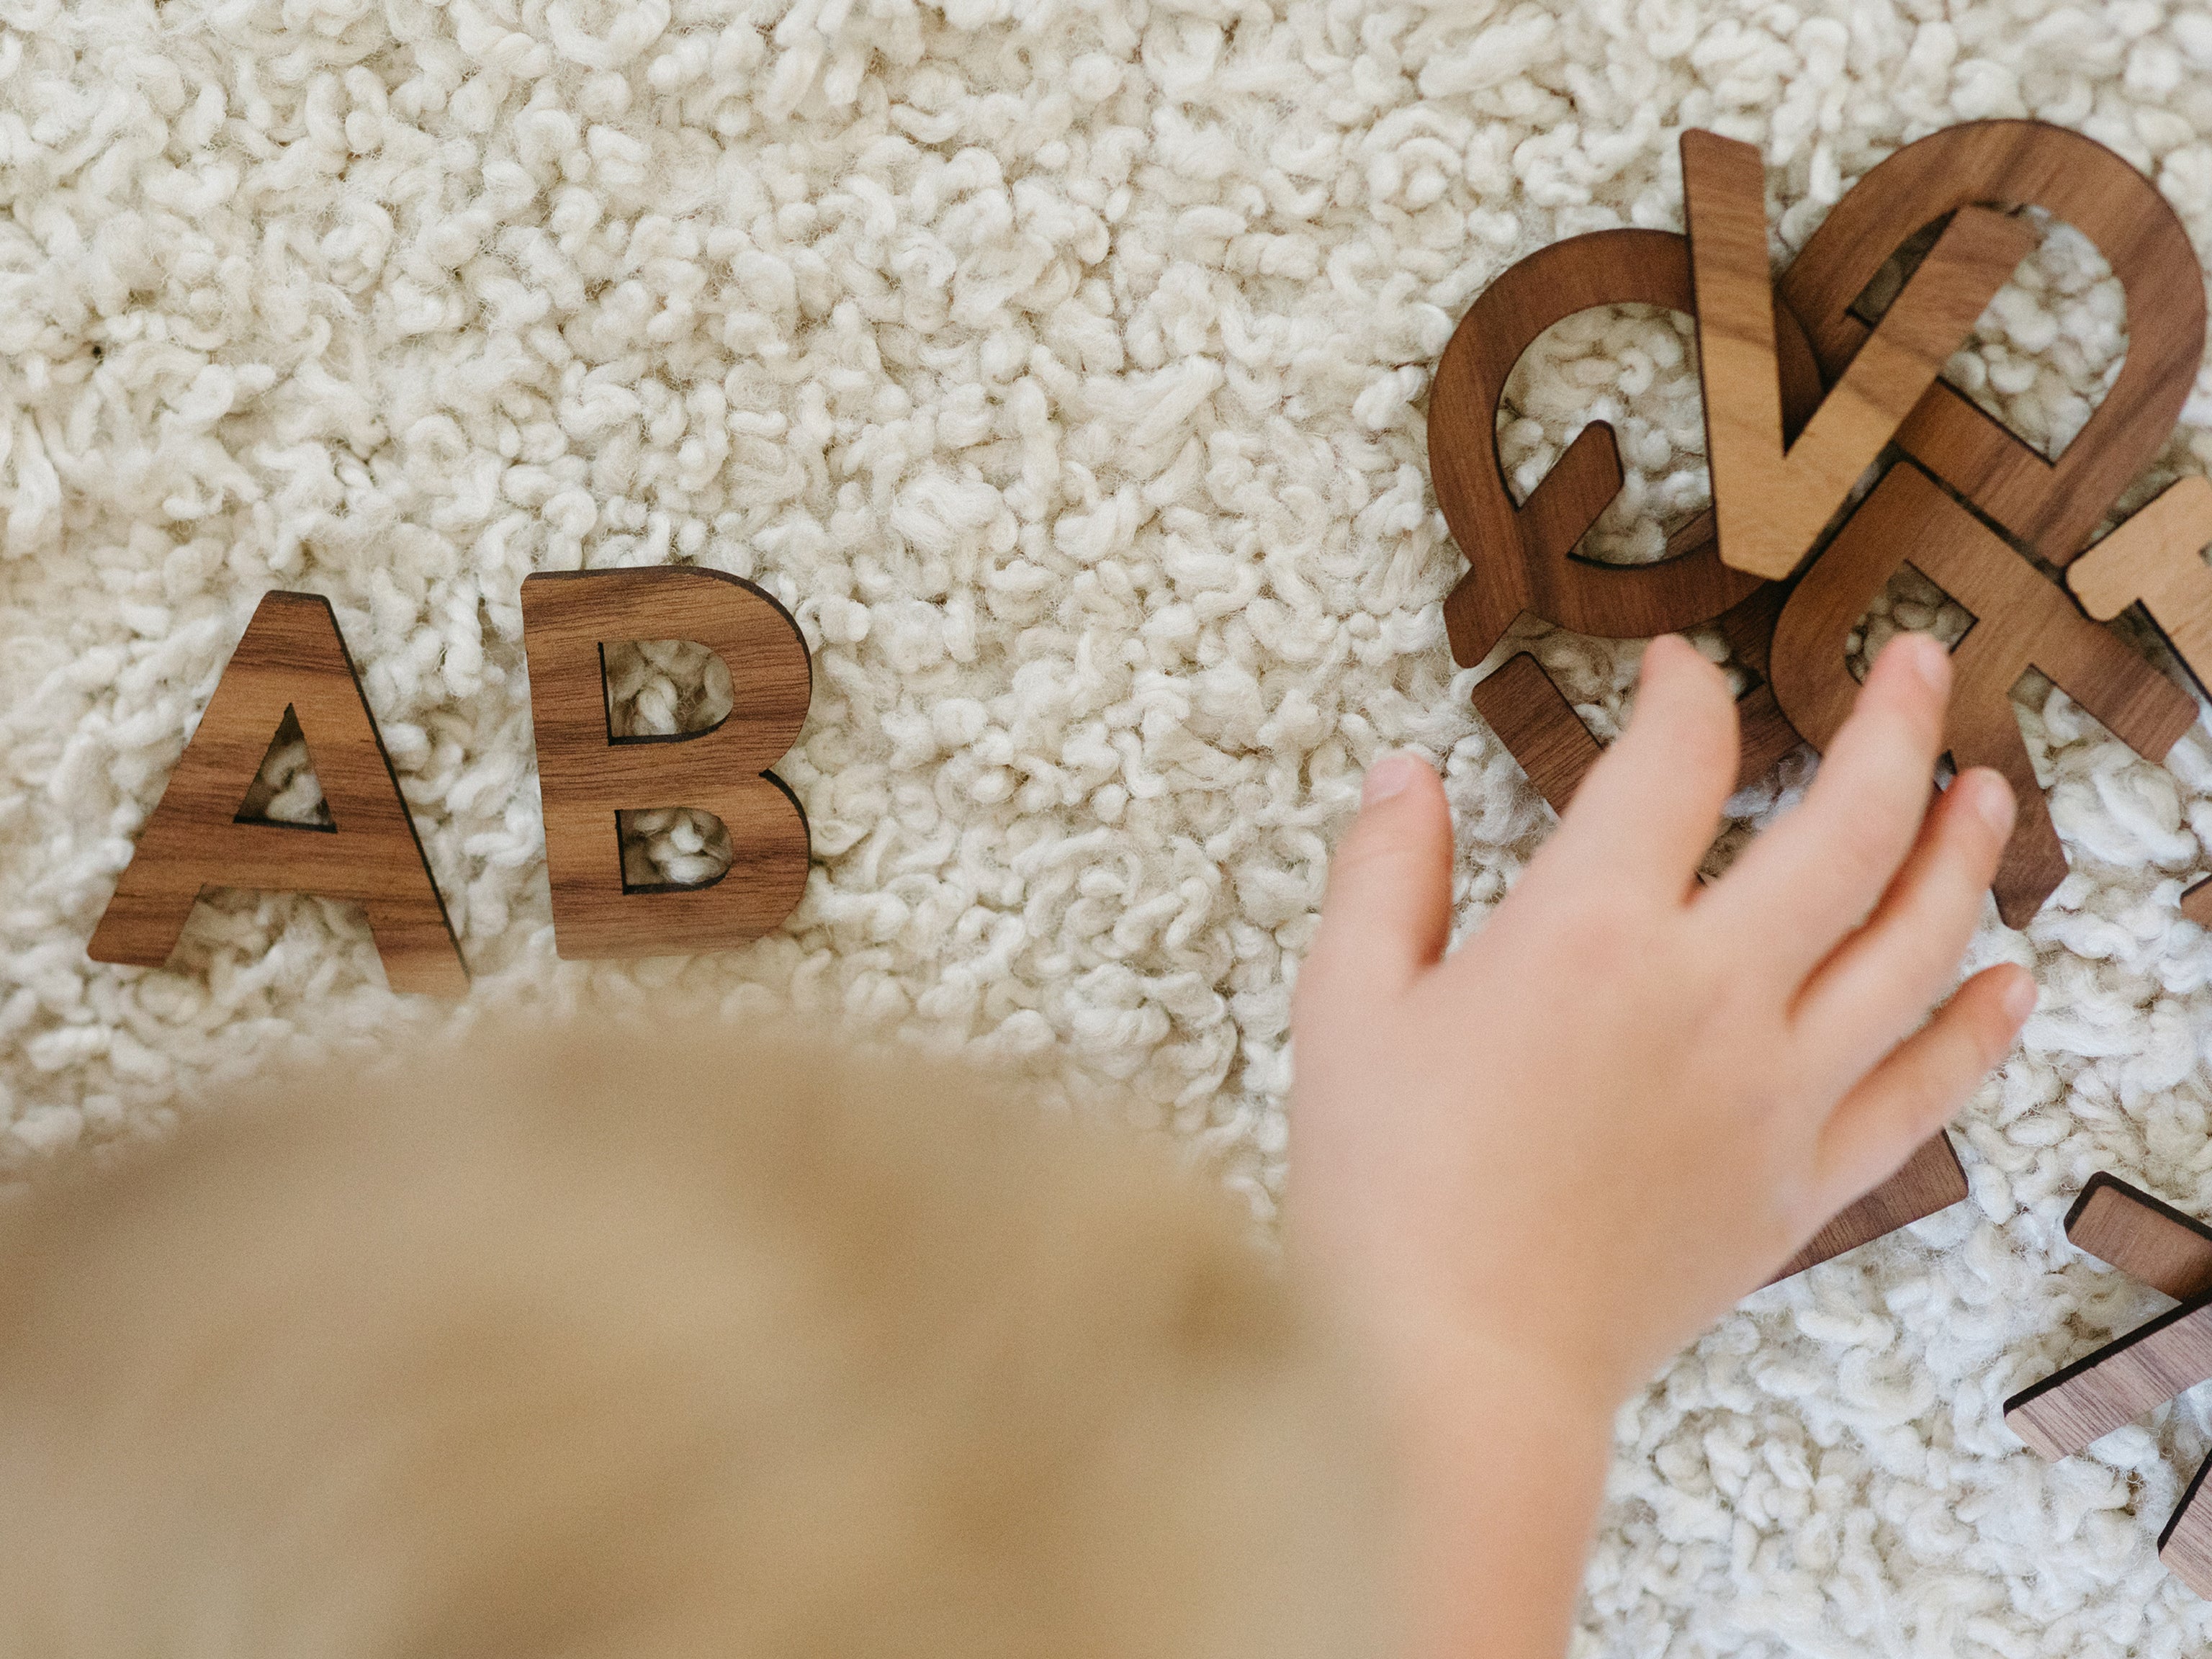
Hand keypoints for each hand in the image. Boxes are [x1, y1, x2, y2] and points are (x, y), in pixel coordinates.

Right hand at [1291, 631, 2031, 1412]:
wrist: (1458, 1369)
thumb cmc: (1387, 1189)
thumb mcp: (1346, 1006)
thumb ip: (1384, 873)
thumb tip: (1405, 774)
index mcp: (1590, 933)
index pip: (1674, 760)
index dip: (1684, 693)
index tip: (1678, 671)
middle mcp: (1712, 994)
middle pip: (1850, 825)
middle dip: (1894, 723)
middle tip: (1921, 662)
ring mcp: (1778, 1090)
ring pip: (1916, 943)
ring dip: (1964, 849)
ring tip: (1987, 786)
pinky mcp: (1805, 1181)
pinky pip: (1925, 1089)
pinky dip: (1979, 1026)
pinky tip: (2012, 977)